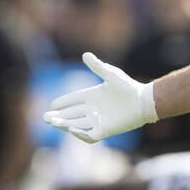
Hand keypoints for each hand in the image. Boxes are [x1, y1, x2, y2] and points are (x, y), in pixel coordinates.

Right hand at [42, 52, 157, 142]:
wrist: (144, 101)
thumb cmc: (129, 87)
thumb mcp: (111, 75)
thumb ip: (98, 67)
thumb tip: (85, 54)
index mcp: (92, 96)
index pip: (73, 100)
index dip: (62, 103)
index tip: (52, 104)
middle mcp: (93, 110)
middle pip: (71, 114)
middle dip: (58, 116)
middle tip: (45, 117)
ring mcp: (99, 120)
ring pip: (77, 125)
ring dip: (65, 124)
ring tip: (53, 122)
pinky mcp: (106, 130)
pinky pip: (89, 135)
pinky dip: (80, 134)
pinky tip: (72, 130)